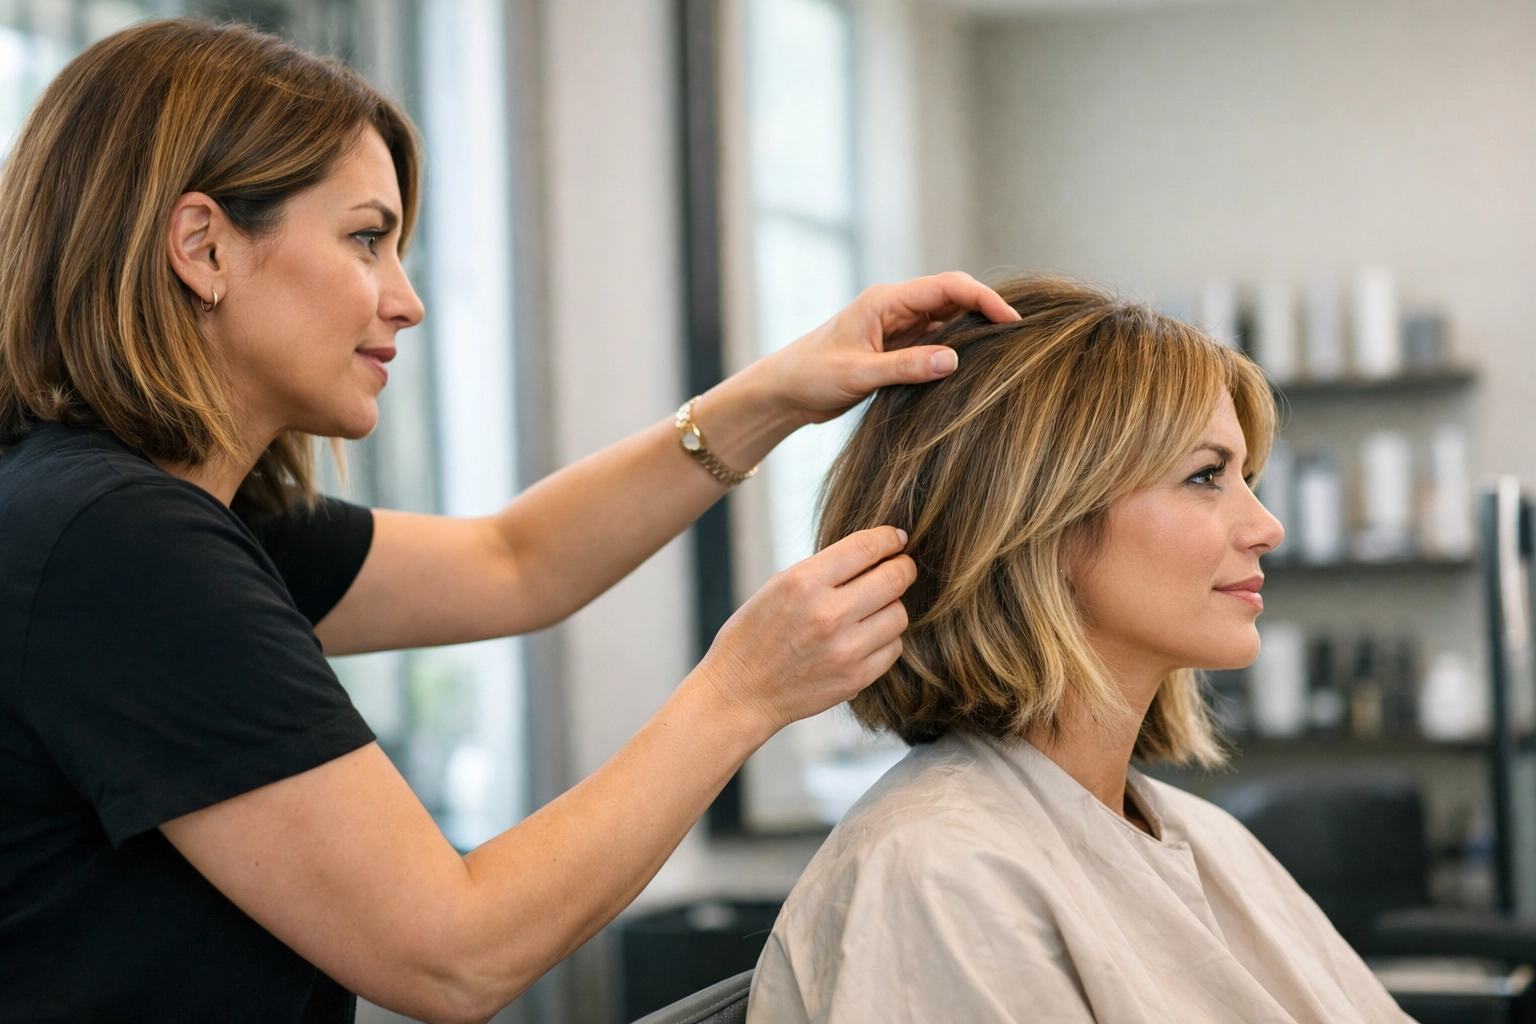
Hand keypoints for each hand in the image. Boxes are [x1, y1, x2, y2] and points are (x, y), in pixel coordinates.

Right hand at [691, 526, 914, 734]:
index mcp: (803, 583)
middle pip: (895, 578)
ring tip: (873, 609)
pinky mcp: (855, 678)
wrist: (740, 693)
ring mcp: (845, 649)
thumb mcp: (778, 586)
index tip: (897, 538)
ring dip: (891, 607)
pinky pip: (893, 648)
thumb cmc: (755, 634)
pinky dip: (885, 639)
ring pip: (899, 614)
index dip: (890, 538)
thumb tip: (874, 553)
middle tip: (900, 568)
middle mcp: (828, 614)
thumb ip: (824, 569)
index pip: (866, 547)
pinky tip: (865, 638)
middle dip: (903, 568)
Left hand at [759, 271, 1020, 424]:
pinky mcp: (897, 347)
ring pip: (948, 319)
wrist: (784, 390)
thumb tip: (954, 360)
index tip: (1012, 320)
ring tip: (1006, 350)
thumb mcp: (859, 374)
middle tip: (1020, 335)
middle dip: (987, 310)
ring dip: (974, 331)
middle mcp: (896, 307)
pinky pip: (936, 341)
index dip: (985, 299)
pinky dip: (957, 349)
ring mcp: (898, 326)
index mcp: (886, 300)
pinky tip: (975, 365)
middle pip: (954, 297)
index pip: (948, 287)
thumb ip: (906, 367)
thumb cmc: (812, 376)